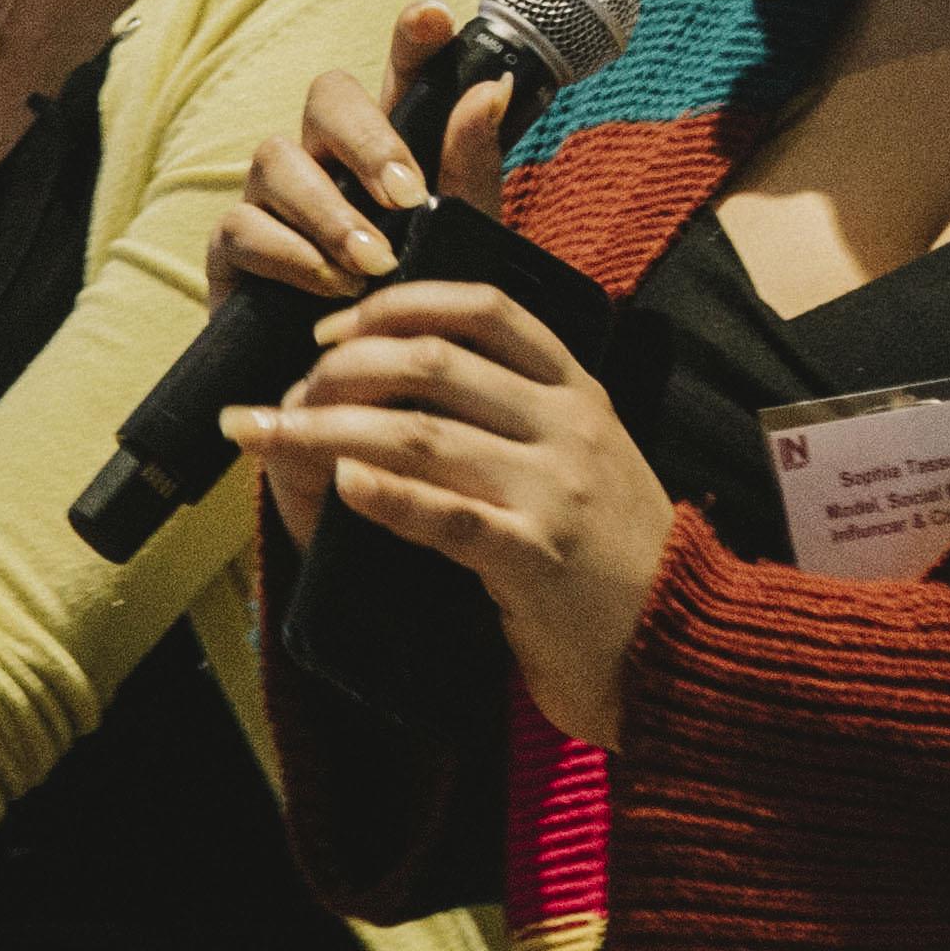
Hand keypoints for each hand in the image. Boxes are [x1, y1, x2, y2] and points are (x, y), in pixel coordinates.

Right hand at [213, 4, 518, 549]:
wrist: (365, 420)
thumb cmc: (417, 324)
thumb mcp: (460, 252)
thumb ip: (471, 172)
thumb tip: (491, 86)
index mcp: (388, 150)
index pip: (397, 78)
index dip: (409, 41)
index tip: (433, 16)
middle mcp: (325, 160)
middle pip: (324, 96)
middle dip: (365, 136)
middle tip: (405, 192)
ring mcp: (271, 202)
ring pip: (276, 157)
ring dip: (327, 206)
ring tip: (370, 258)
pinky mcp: (232, 254)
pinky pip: (241, 227)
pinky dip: (288, 252)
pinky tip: (326, 284)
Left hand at [233, 277, 664, 742]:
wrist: (682, 646)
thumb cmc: (611, 557)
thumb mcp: (581, 461)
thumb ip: (517, 418)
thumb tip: (401, 388)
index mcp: (577, 390)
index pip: (483, 309)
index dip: (397, 304)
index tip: (332, 329)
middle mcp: (569, 426)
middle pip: (434, 364)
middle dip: (340, 368)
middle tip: (284, 391)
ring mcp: (555, 491)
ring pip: (422, 436)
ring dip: (327, 430)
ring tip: (266, 434)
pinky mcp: (537, 560)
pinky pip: (448, 519)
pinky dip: (386, 498)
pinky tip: (336, 487)